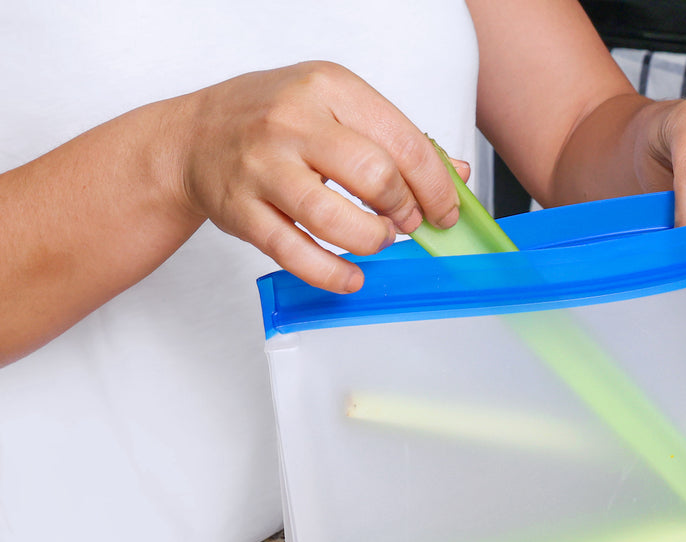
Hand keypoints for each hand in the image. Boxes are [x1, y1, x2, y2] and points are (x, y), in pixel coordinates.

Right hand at [176, 61, 465, 292]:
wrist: (195, 138)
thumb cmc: (273, 120)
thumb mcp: (336, 107)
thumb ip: (395, 139)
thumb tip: (457, 174)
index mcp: (328, 87)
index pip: (403, 142)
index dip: (435, 187)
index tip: (444, 212)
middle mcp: (293, 122)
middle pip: (374, 178)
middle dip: (403, 212)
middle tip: (406, 225)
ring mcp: (263, 167)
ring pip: (334, 220)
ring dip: (371, 241)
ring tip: (377, 241)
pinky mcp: (242, 211)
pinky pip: (296, 253)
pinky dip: (332, 274)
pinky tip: (351, 277)